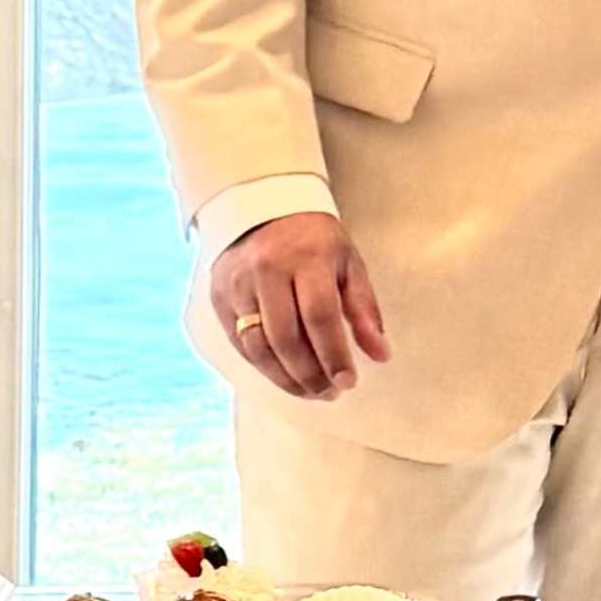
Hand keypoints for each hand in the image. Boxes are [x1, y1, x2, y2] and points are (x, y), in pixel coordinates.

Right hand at [207, 211, 387, 402]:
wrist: (263, 207)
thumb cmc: (314, 240)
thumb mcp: (348, 262)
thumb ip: (364, 308)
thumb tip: (381, 355)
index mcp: (307, 257)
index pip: (319, 317)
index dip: (334, 355)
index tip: (348, 382)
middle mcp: (267, 270)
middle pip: (286, 338)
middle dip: (309, 375)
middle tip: (329, 393)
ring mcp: (238, 284)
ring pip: (258, 347)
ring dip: (285, 379)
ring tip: (310, 391)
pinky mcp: (219, 296)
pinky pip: (240, 343)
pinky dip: (263, 367)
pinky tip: (284, 376)